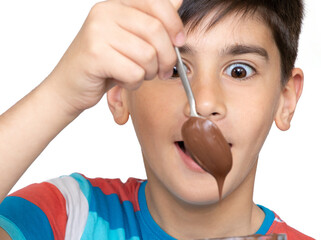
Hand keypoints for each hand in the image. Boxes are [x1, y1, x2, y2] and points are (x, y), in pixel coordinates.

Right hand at [47, 0, 184, 114]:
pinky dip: (134, 83)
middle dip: (166, 57)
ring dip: (148, 73)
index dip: (175, 25)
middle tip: (163, 71)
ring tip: (136, 74)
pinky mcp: (95, 54)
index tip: (179, 42)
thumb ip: (151, 20)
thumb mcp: (130, 39)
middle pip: (156, 31)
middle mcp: (105, 12)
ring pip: (147, 54)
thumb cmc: (103, 65)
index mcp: (116, 5)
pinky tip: (123, 81)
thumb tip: (178, 0)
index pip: (158, 4)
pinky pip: (134, 72)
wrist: (69, 86)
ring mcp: (98, 31)